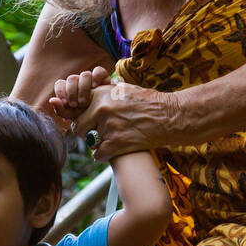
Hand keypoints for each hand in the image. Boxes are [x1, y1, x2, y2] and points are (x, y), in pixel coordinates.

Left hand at [49, 72, 180, 160]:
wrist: (169, 116)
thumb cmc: (149, 103)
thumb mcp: (123, 90)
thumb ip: (103, 94)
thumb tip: (86, 98)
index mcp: (100, 94)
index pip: (76, 109)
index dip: (81, 118)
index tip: (87, 122)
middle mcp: (101, 109)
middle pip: (79, 127)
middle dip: (88, 132)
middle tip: (102, 133)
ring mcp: (108, 127)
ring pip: (90, 142)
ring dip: (98, 144)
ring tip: (113, 139)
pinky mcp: (116, 144)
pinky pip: (98, 155)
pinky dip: (106, 155)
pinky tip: (116, 150)